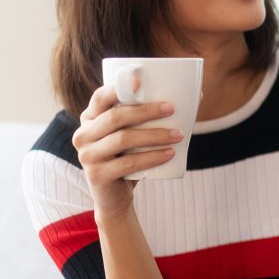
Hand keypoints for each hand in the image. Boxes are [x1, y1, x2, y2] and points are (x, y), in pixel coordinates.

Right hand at [71, 84, 180, 216]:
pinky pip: (127, 163)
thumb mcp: (135, 135)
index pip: (99, 97)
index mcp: (90, 118)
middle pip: (115, 117)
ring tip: (178, 134)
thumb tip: (196, 94)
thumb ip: (151, 116)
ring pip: (123, 139)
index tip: (140, 82)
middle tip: (172, 108)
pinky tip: (170, 154)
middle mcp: (83, 135)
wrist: (115, 197)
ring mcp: (87, 156)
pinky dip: (151, 158)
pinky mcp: (96, 176)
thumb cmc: (129, 157)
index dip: (117, 88)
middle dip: (146, 111)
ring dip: (154, 135)